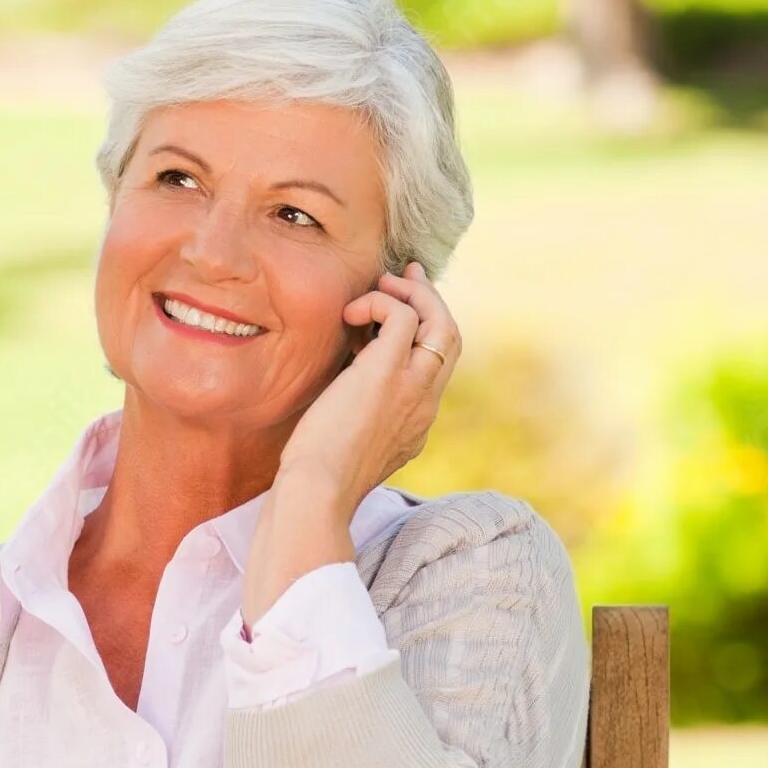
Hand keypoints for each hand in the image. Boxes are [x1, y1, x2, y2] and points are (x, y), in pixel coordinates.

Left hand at [239, 264, 460, 625]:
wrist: (318, 492)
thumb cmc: (317, 478)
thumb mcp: (348, 446)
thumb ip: (356, 418)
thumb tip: (340, 393)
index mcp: (417, 423)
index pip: (436, 365)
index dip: (423, 332)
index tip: (399, 309)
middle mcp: (425, 403)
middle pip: (450, 338)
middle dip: (430, 300)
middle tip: (404, 275)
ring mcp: (413, 386)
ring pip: (441, 322)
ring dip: (411, 295)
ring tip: (378, 287)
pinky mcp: (388, 372)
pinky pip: (403, 316)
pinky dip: (379, 304)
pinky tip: (349, 314)